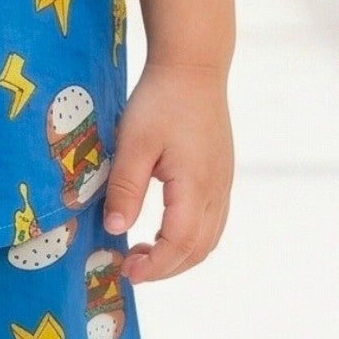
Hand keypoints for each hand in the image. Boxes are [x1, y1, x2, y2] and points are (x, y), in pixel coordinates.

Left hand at [101, 65, 233, 283]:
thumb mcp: (133, 143)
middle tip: (129, 267)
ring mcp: (223, 183)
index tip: (126, 272)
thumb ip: (125, 188)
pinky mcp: (222, 175)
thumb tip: (115, 228)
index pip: (179, 244)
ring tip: (144, 254)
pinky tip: (163, 232)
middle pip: (198, 249)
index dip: (154, 266)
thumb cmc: (161, 100)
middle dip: (165, 268)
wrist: (193, 67)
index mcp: (195, 185)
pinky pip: (212, 222)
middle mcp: (217, 190)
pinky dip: (189, 239)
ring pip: (209, 239)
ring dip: (178, 256)